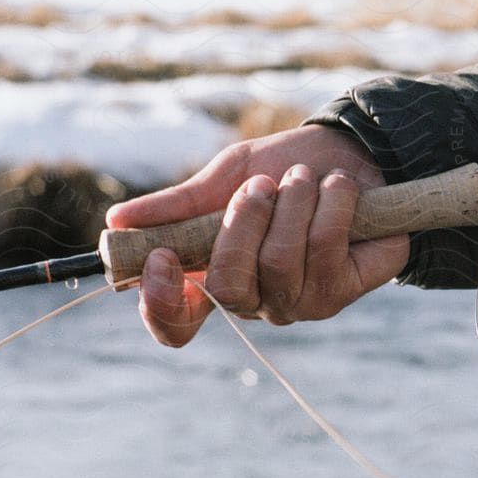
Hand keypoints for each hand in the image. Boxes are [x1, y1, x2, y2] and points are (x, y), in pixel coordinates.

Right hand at [105, 124, 408, 346]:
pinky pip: (324, 249)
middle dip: (241, 224)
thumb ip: (180, 204)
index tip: (160, 257)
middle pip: (227, 287)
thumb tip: (118, 220)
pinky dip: (330, 204)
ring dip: (292, 204)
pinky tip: (338, 187)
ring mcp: (300, 302)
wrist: (358, 155)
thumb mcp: (230, 176)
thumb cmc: (286, 170)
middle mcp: (255, 301)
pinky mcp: (344, 290)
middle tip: (263, 184)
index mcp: (214, 278)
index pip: (176, 323)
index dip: (161, 303)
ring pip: (279, 262)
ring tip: (305, 178)